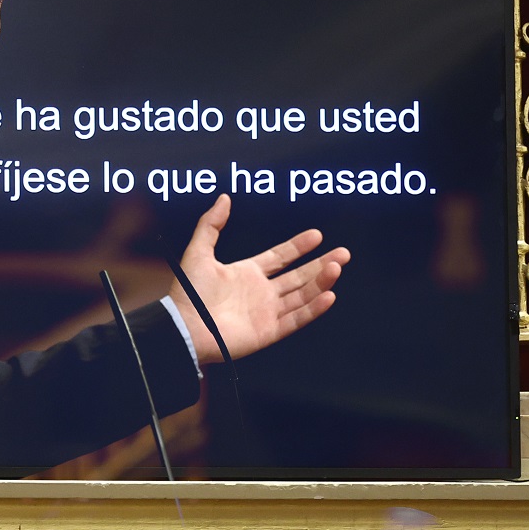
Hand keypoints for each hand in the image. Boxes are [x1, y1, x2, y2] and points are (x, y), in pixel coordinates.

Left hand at [171, 195, 347, 364]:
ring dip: (321, 282)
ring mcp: (267, 312)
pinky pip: (296, 319)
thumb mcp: (198, 251)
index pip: (280, 257)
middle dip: (321, 264)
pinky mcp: (269, 331)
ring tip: (337, 267)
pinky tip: (329, 294)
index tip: (317, 235)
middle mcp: (261, 292)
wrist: (184, 327)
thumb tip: (224, 197)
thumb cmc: (188, 292)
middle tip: (343, 253)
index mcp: (246, 273)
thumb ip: (211, 224)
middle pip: (298, 276)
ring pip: (302, 295)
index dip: (298, 246)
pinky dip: (313, 308)